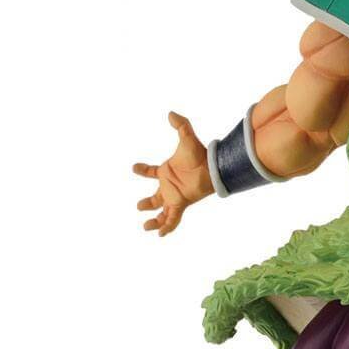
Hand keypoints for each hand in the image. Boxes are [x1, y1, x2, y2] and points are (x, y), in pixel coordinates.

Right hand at [133, 112, 213, 235]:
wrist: (214, 167)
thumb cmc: (200, 154)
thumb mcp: (187, 138)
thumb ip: (181, 125)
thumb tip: (171, 113)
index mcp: (167, 171)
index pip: (150, 172)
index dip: (142, 170)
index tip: (134, 167)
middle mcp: (169, 186)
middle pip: (155, 198)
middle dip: (147, 204)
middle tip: (139, 206)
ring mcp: (175, 196)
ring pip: (162, 212)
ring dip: (154, 220)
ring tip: (146, 226)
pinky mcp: (181, 203)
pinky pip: (172, 219)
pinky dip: (167, 227)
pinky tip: (160, 235)